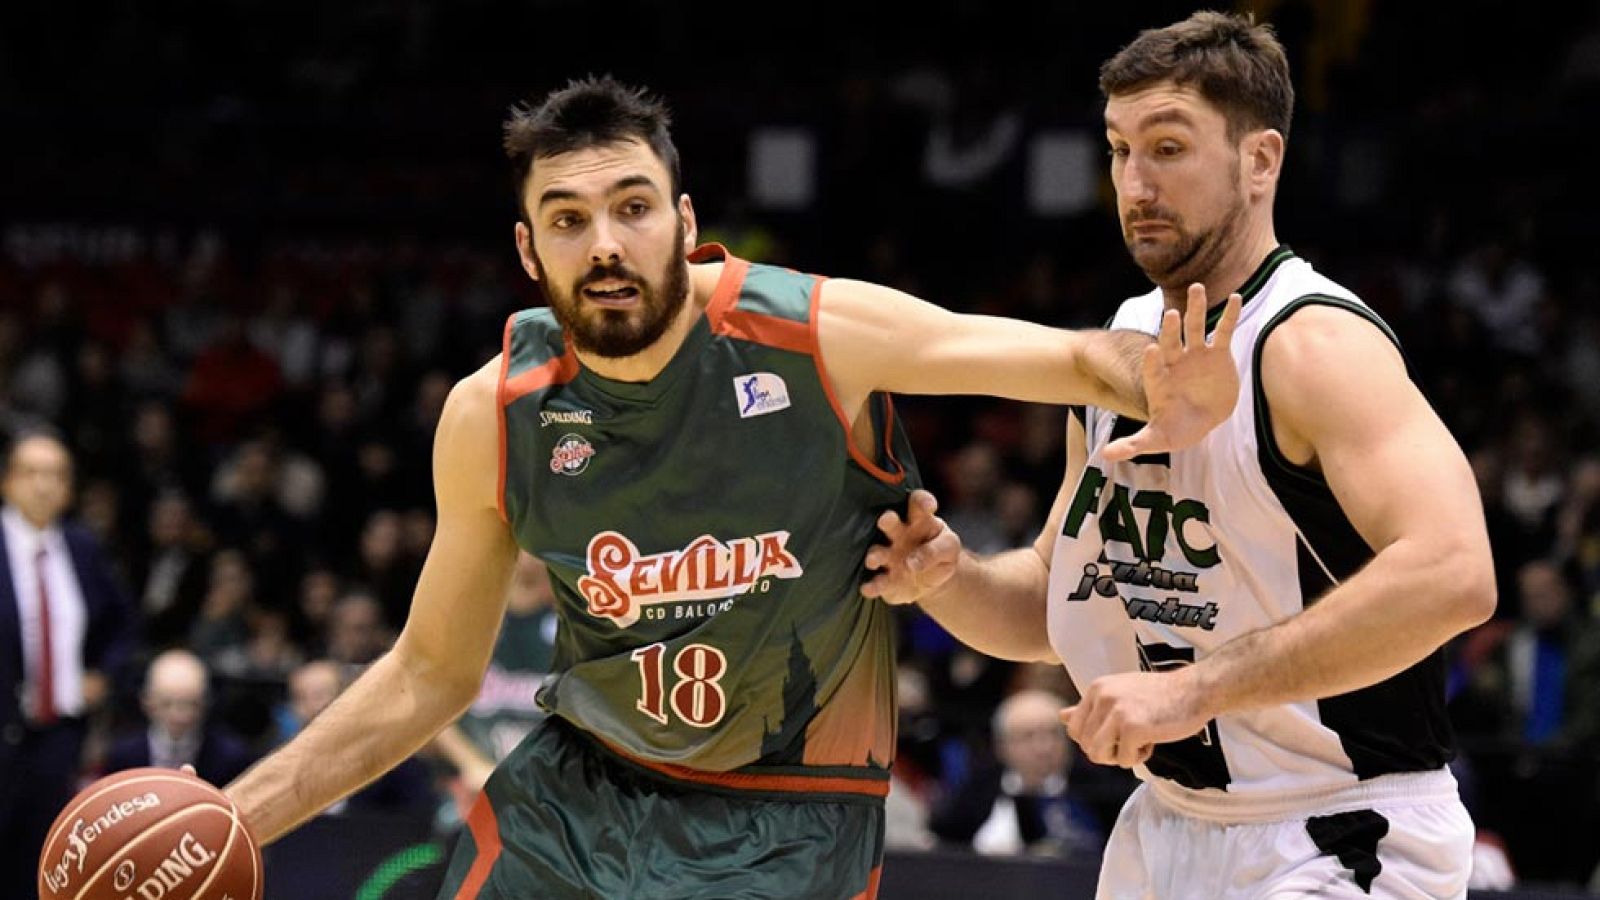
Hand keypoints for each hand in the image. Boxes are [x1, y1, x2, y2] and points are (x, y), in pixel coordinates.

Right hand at [861, 489, 959, 604]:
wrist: (934, 580)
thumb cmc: (940, 553)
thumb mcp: (949, 548)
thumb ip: (935, 550)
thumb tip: (913, 562)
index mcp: (919, 519)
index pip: (918, 503)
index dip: (922, 500)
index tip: (928, 505)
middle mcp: (899, 534)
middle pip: (890, 523)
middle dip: (887, 520)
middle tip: (886, 519)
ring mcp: (888, 556)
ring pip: (877, 552)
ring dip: (874, 555)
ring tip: (873, 560)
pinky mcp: (885, 579)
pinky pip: (876, 582)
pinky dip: (871, 585)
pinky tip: (869, 588)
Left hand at [1060, 669, 1210, 768]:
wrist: (1194, 691)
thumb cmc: (1159, 695)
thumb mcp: (1120, 693)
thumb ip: (1091, 707)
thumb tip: (1060, 716)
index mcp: (1097, 689)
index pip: (1073, 728)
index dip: (1093, 741)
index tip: (1115, 736)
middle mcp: (1102, 697)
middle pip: (1085, 745)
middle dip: (1107, 751)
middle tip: (1129, 741)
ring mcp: (1117, 712)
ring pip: (1097, 755)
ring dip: (1118, 757)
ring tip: (1137, 744)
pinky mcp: (1133, 728)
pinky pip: (1123, 760)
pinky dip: (1139, 757)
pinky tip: (1152, 741)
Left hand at [1105, 284, 1241, 461]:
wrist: (1203, 420)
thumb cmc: (1176, 430)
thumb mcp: (1156, 439)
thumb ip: (1133, 444)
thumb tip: (1105, 457)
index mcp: (1158, 381)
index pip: (1153, 369)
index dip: (1152, 361)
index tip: (1151, 351)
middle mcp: (1175, 362)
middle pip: (1171, 342)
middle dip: (1169, 329)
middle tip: (1169, 314)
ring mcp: (1196, 355)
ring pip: (1194, 328)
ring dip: (1195, 309)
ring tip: (1196, 289)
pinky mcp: (1217, 354)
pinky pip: (1223, 332)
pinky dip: (1230, 315)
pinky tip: (1236, 297)